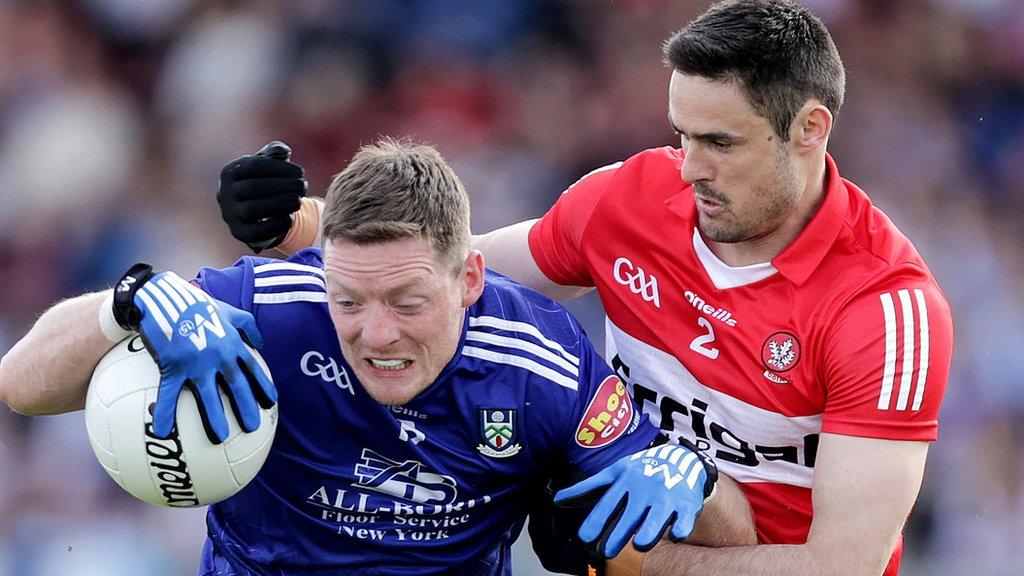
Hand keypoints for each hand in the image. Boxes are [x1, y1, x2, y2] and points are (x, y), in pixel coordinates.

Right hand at [113, 265, 276, 442]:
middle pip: (237, 385)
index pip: (253, 368)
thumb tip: (260, 343)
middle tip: (253, 427)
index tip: (271, 402)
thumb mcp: (226, 309)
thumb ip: (246, 325)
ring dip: (214, 416)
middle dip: (247, 406)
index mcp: (232, 343)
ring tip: (220, 437)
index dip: (263, 385)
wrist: (164, 296)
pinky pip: (169, 392)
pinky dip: (165, 411)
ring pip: (209, 394)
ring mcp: (198, 361)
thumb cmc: (195, 303)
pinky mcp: (174, 364)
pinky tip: (163, 430)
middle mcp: (220, 354)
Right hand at [218, 141, 306, 251]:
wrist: (260, 213)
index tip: (301, 173)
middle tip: (303, 186)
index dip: (280, 168)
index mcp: (229, 172)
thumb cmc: (266, 181)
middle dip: (283, 186)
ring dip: (281, 204)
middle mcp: (224, 193)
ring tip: (299, 201)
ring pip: (253, 210)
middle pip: (253, 188)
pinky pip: (256, 232)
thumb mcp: (269, 164)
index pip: (253, 166)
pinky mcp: (240, 233)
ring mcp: (230, 215)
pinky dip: (276, 225)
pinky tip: (291, 218)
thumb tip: (283, 151)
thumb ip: (275, 152)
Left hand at [554, 441, 717, 558]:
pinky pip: (684, 519)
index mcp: (624, 481)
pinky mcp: (686, 504)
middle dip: (618, 533)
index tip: (585, 538)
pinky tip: (676, 534)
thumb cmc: (640, 470)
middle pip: (629, 515)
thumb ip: (587, 488)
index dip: (596, 521)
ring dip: (649, 531)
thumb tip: (557, 500)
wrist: (681, 459)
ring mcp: (665, 496)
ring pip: (656, 517)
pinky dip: (681, 528)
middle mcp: (643, 489)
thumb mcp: (613, 473)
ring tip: (640, 545)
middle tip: (606, 551)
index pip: (607, 503)